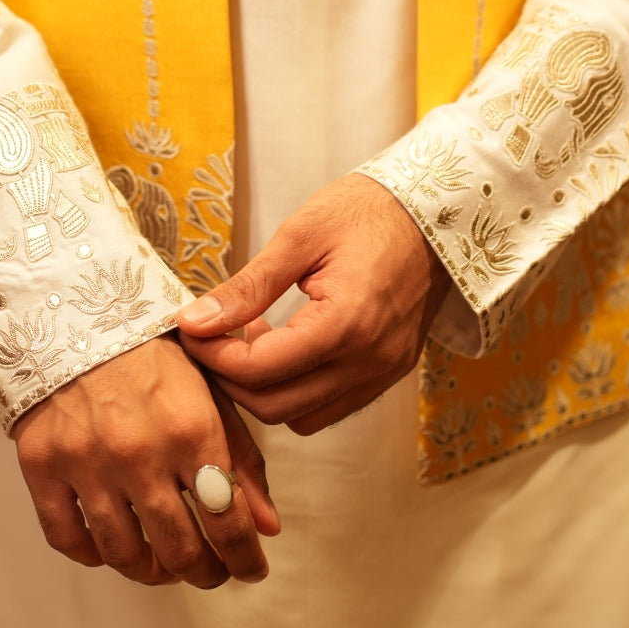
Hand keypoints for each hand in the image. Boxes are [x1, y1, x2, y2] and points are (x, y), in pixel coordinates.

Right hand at [13, 335, 279, 587]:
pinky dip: (94, 554)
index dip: (244, 557)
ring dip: (153, 571)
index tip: (250, 569)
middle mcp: (140, 451)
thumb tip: (266, 525)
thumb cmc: (156, 349)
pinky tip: (114, 545)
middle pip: (178, 549)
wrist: (80, 311)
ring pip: (124, 554)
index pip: (226, 520)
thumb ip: (242, 458)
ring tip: (166, 563)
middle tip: (211, 570)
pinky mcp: (42, 464)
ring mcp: (87, 461)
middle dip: (204, 571)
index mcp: (190, 427)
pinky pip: (68, 538)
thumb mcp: (212, 389)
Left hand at [177, 174, 449, 433]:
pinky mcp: (391, 372)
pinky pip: (332, 405)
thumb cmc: (369, 211)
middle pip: (276, 406)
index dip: (213, 355)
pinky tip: (287, 346)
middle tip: (213, 336)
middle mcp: (369, 360)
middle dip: (231, 379)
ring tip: (253, 339)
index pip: (259, 370)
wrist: (436, 210)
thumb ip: (247, 287)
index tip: (192, 329)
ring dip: (265, 390)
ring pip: (303, 416)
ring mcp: (384, 372)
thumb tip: (195, 320)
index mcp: (346, 323)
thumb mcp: (300, 236)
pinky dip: (298, 390)